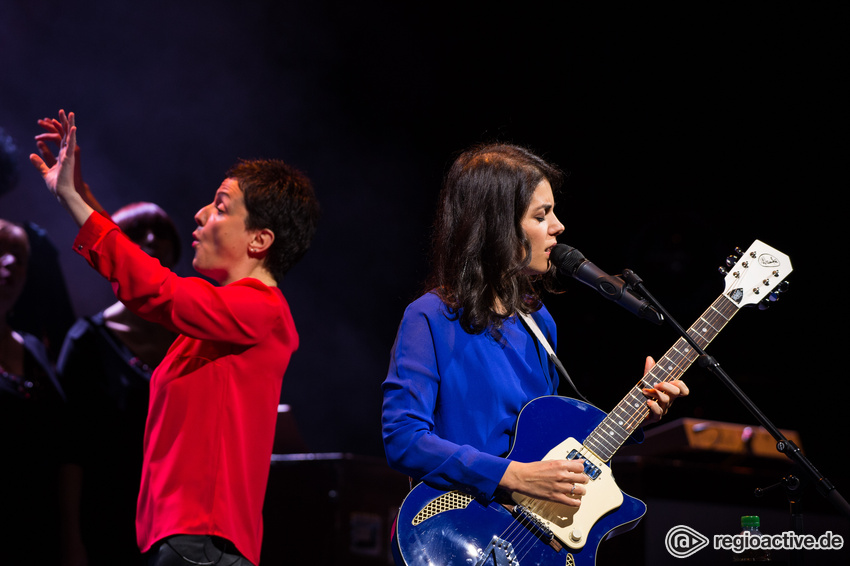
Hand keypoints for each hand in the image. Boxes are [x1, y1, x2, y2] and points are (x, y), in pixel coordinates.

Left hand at [29, 110, 93, 225]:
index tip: (53, 119)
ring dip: (70, 124)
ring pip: (71, 137)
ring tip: (70, 114)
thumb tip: (31, 154)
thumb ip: (39, 162)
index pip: (61, 139)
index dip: (58, 129)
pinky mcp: (69, 159)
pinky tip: (72, 127)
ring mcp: (70, 155)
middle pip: (67, 134)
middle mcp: (68, 154)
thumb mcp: (45, 171)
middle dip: (65, 122)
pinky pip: (71, 145)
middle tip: (64, 111)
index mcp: (63, 156)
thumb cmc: (57, 185)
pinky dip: (72, 136)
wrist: (63, 193)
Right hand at [500, 459, 588, 506]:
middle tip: (582, 482)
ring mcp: (559, 487)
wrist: (521, 477)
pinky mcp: (555, 497)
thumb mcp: (551, 462)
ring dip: (582, 491)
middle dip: (583, 481)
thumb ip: (567, 462)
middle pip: (582, 479)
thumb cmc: (533, 469)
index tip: (580, 472)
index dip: (581, 470)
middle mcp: (561, 475)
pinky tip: (576, 501)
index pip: (580, 467)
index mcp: (560, 464)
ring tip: (580, 491)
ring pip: (579, 490)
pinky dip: (576, 503)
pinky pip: (571, 502)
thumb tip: (579, 461)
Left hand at [641, 356, 688, 423]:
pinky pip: (658, 413)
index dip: (680, 385)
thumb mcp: (645, 383)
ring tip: (644, 391)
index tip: (671, 380)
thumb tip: (650, 358)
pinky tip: (647, 402)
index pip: (682, 390)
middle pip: (675, 392)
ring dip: (655, 393)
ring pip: (666, 400)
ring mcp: (662, 410)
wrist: (631, 414)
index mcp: (668, 393)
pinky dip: (654, 406)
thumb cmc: (641, 397)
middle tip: (656, 384)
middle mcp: (668, 401)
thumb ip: (649, 372)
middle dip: (666, 385)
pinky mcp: (654, 417)